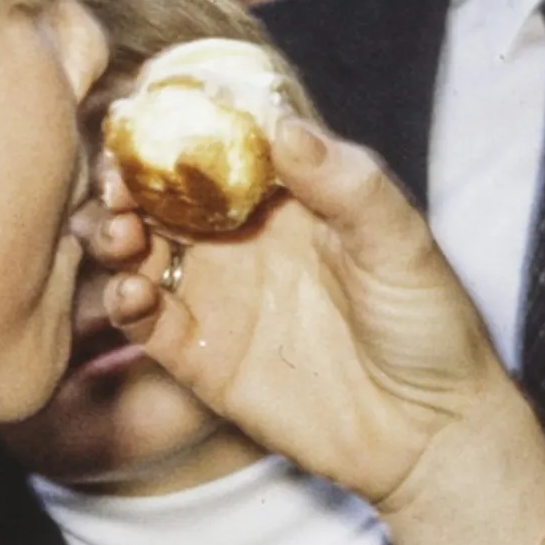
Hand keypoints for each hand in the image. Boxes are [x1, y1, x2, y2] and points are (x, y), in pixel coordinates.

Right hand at [101, 117, 544, 544]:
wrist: (430, 432)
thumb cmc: (430, 325)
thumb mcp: (402, 243)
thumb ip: (348, 185)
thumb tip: (284, 126)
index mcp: (286, 193)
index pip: (216, 141)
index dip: (175, 124)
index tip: (144, 112)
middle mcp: (238, 235)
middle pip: (159, 190)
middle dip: (126, 176)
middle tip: (114, 180)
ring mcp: (215, 293)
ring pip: (138, 248)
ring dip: (114, 233)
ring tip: (121, 234)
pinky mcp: (199, 354)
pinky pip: (143, 319)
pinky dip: (123, 299)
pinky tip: (132, 292)